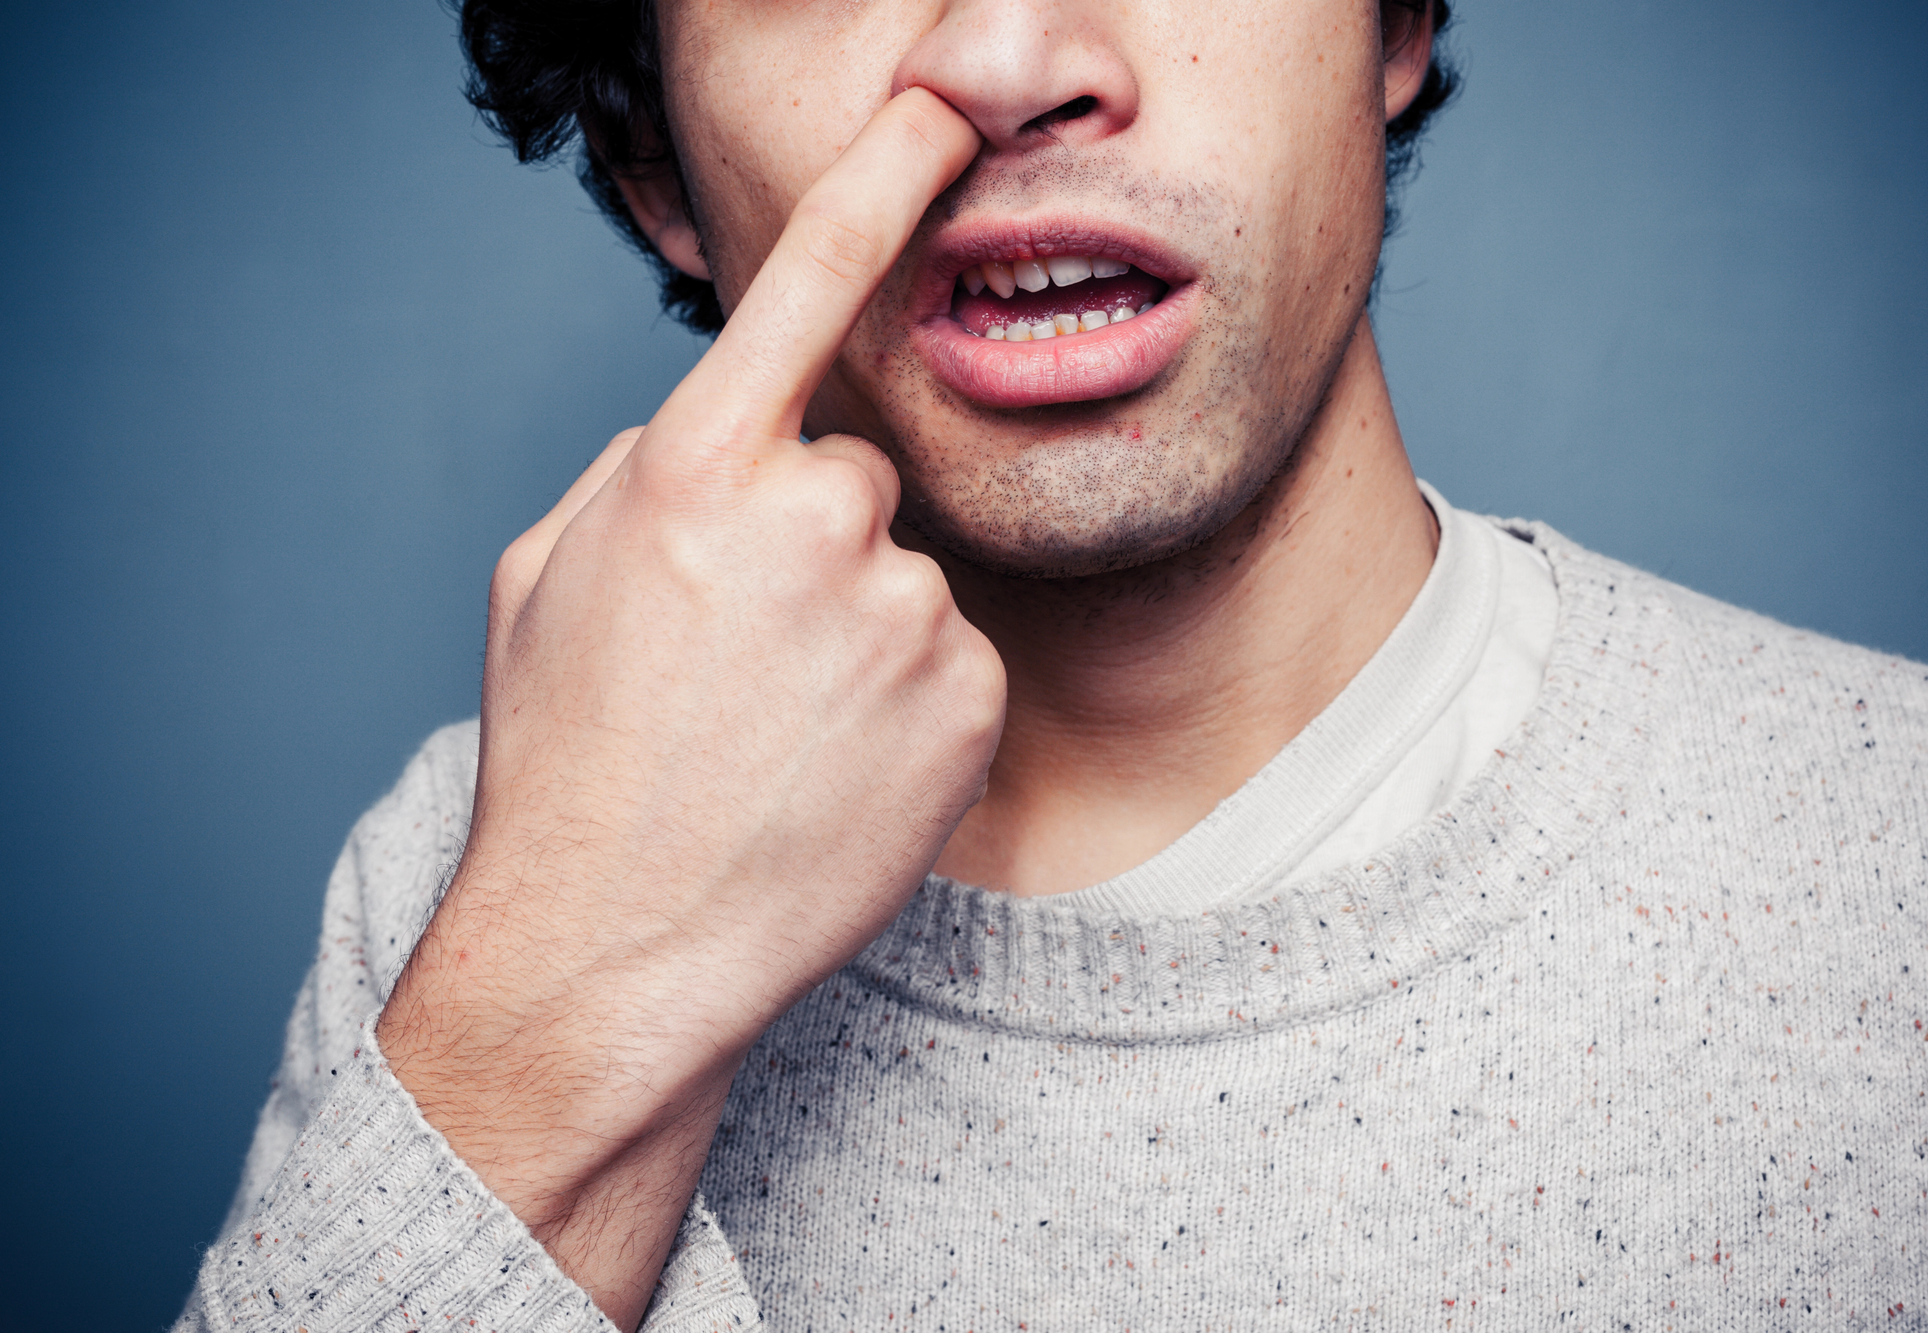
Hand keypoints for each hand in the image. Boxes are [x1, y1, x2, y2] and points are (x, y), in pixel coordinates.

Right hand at [376, 89, 994, 1330]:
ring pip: (901, 575)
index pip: (806, 289)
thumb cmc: (569, 764)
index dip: (879, 184)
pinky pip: (953, 658)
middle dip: (806, 543)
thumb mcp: (546, 583)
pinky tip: (834, 770)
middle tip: (738, 658)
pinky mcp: (970, 699)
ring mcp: (903, 612)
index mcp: (691, 472)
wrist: (616, 952)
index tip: (942, 113)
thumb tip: (724, 431)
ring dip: (855, 632)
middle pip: (853, 474)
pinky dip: (907, 703)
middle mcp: (811, 519)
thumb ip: (643, 474)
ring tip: (776, 732)